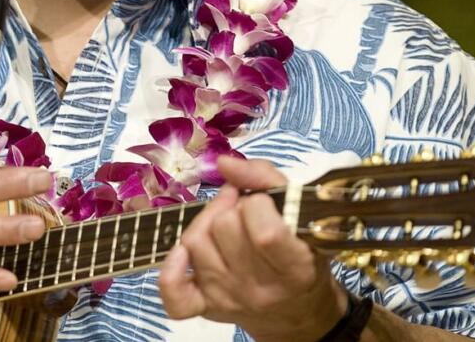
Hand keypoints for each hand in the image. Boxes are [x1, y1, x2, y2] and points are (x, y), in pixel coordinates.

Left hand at [158, 156, 347, 341]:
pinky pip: (173, 288)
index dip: (257, 203)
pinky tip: (183, 252)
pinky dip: (172, 265)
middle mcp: (259, 290)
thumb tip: (224, 162)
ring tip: (225, 225)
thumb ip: (266, 179)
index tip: (264, 203)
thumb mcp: (301, 214)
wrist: (296, 311)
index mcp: (293, 269)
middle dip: (232, 208)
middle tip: (245, 212)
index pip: (264, 231)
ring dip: (206, 223)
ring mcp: (228, 299)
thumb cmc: (302, 255)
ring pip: (195, 242)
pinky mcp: (204, 306)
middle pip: (223, 228)